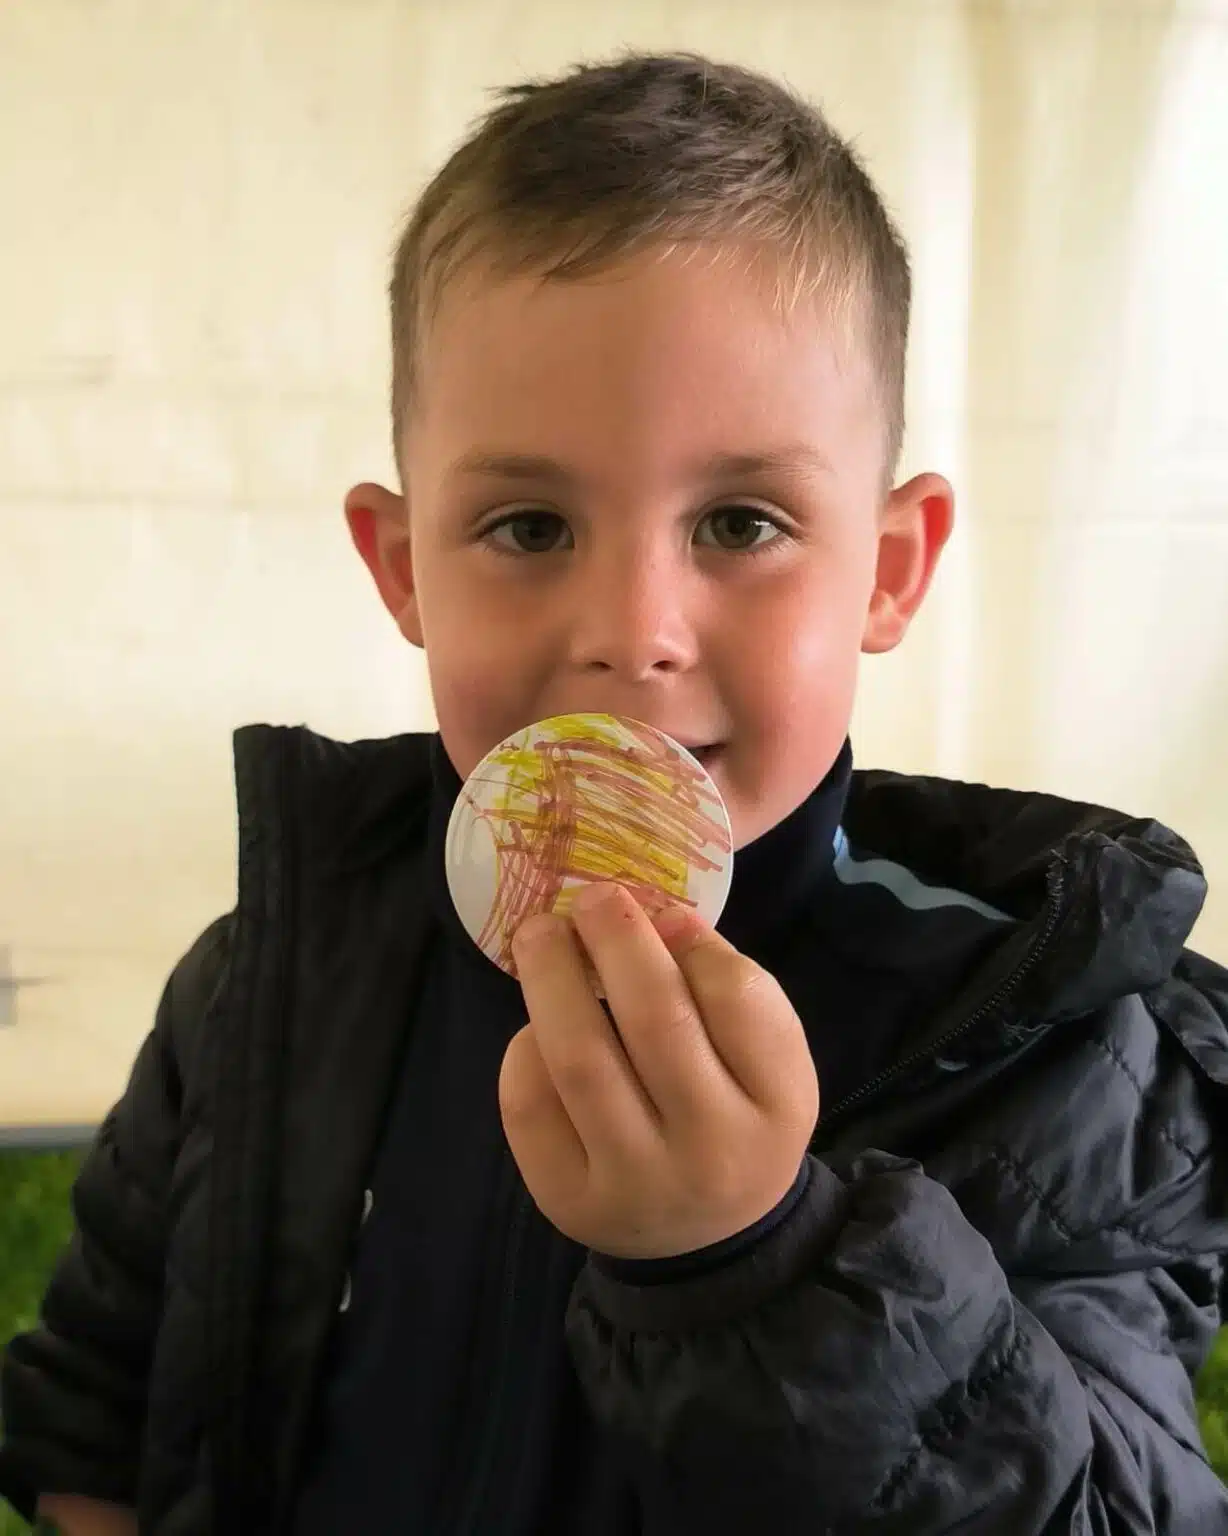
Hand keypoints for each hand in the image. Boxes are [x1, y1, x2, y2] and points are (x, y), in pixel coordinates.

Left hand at [498, 882, 819, 1259]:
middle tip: (590, 898)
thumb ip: (727, 987)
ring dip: (551, 980)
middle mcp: (711, 1151)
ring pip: (581, 1062)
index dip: (692, 942)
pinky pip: (532, 1105)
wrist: (706, 1240)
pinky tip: (537, 1027)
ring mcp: (634, 1182)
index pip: (738, 1000)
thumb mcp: (764, 1058)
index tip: (658, 912)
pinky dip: (526, 1049)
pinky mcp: (567, 1201)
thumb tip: (658, 916)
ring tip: (540, 935)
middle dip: (615, 942)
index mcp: (777, 1106)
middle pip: (656, 1023)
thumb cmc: (735, 1118)